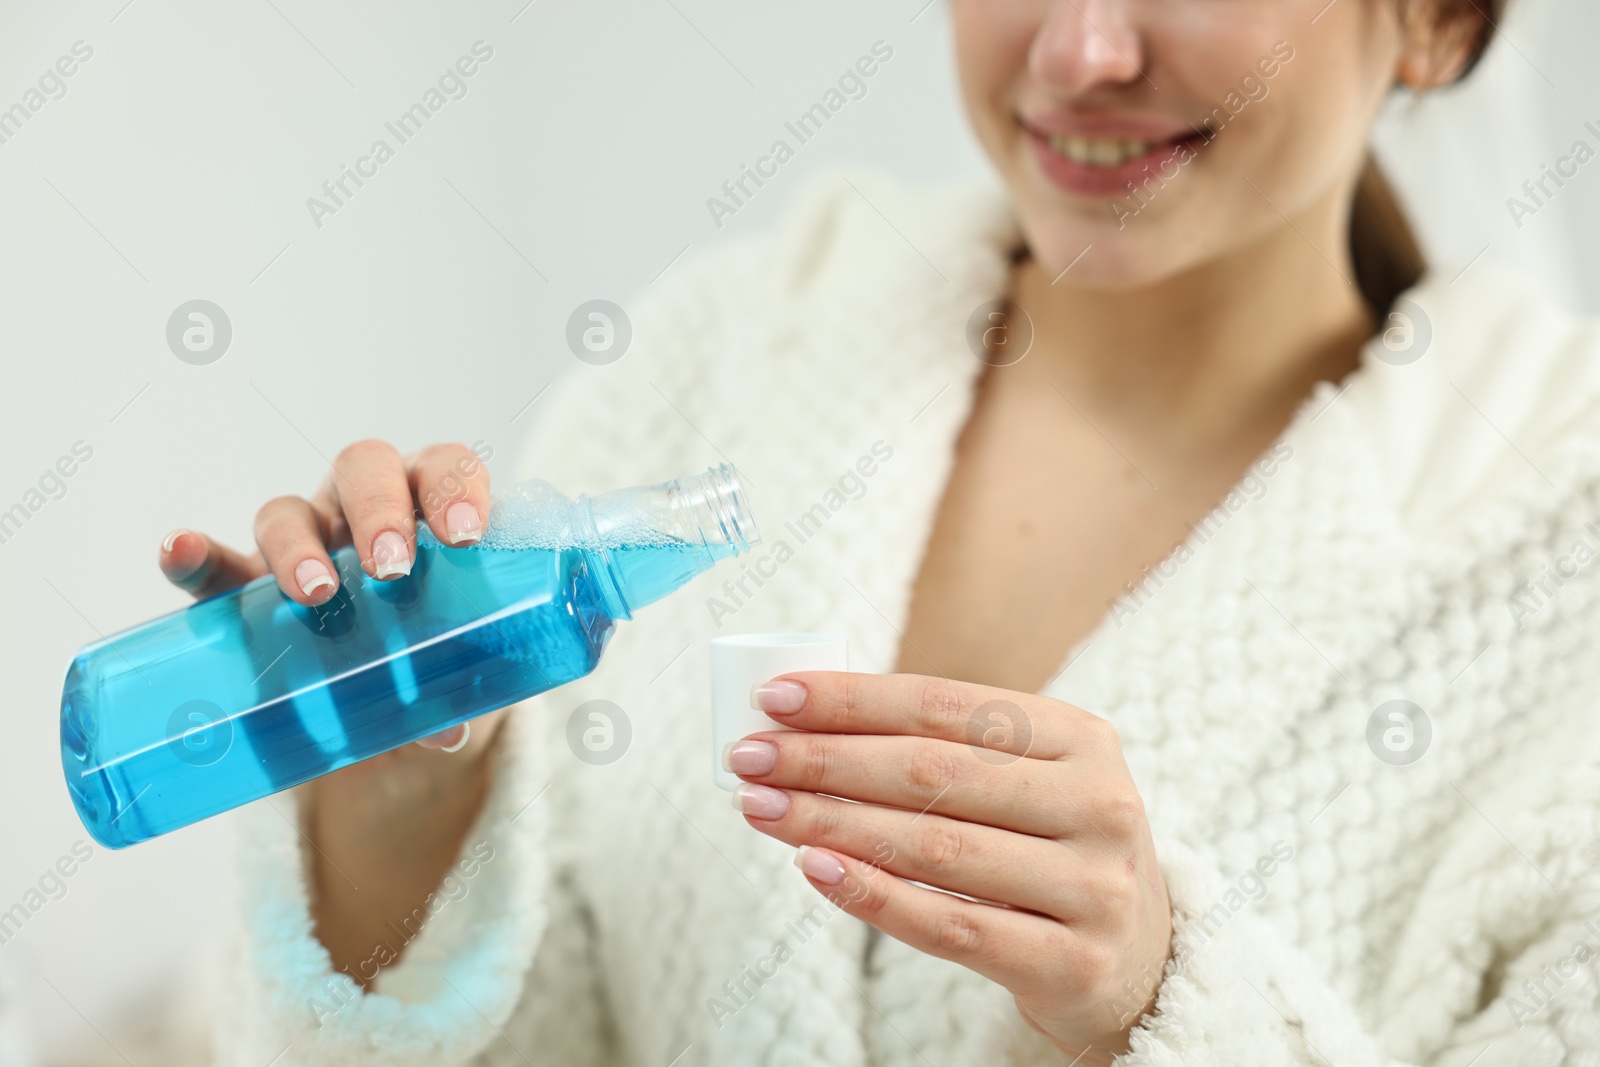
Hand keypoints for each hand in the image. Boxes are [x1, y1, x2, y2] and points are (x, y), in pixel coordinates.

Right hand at [155, 439, 508, 979]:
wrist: (386, 699)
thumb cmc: (438, 656)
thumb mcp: (458, 664)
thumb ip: (459, 686)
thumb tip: (450, 730)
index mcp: (428, 510)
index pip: (444, 469)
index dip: (456, 489)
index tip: (465, 536)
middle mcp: (362, 510)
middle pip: (363, 470)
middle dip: (379, 513)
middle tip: (393, 570)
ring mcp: (301, 542)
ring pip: (288, 513)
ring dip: (299, 547)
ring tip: (314, 593)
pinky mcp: (245, 590)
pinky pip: (215, 565)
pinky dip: (195, 555)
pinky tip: (180, 551)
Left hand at [728, 672, 1171, 1063]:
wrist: (1139, 966)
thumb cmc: (1048, 852)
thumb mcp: (1026, 784)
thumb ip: (940, 749)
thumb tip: (805, 723)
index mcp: (1081, 738)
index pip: (945, 705)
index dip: (853, 700)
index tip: (774, 698)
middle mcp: (1098, 804)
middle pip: (932, 772)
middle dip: (826, 760)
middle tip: (749, 757)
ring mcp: (1092, 886)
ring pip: (934, 846)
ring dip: (831, 823)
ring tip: (762, 808)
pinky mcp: (1072, 962)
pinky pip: (950, 925)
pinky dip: (873, 895)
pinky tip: (813, 869)